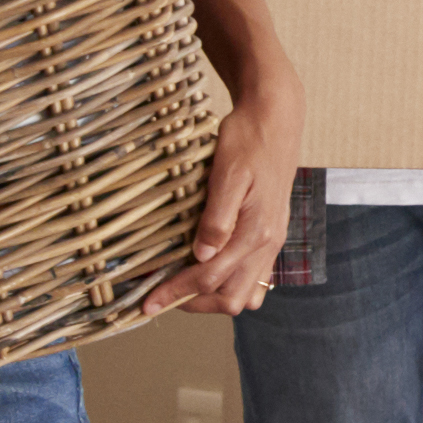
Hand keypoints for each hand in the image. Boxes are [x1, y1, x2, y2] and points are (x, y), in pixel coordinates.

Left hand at [144, 86, 298, 316]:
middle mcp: (269, 242)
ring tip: (184, 287)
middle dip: (195, 303)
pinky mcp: (273, 233)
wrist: (276, 118)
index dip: (176, 292)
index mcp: (257, 231)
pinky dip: (232, 283)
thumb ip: (217, 218)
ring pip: (248, 293)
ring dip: (216, 297)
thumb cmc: (248, 139)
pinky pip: (257, 276)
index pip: (211, 278)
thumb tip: (201, 256)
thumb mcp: (227, 173)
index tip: (147, 301)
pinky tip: (211, 271)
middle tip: (161, 296)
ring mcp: (274, 240)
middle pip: (233, 299)